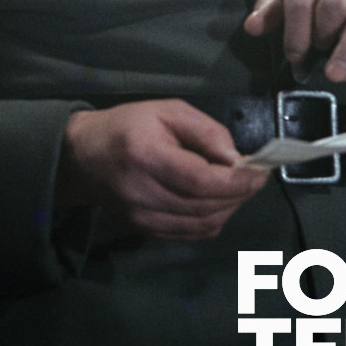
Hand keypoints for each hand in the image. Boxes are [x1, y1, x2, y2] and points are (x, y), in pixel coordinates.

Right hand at [59, 100, 267, 240]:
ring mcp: (143, 217)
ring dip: (229, 208)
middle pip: (207, 205)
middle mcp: (143, 193)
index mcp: (147, 156)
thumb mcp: (167, 111)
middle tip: (254, 177)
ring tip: (237, 188)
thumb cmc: (127, 125)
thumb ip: (206, 131)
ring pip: (204, 224)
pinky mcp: (145, 230)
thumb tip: (238, 160)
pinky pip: (193, 233)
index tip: (260, 172)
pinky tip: (217, 202)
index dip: (237, 181)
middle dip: (239, 193)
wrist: (84, 155)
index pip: (202, 181)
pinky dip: (213, 219)